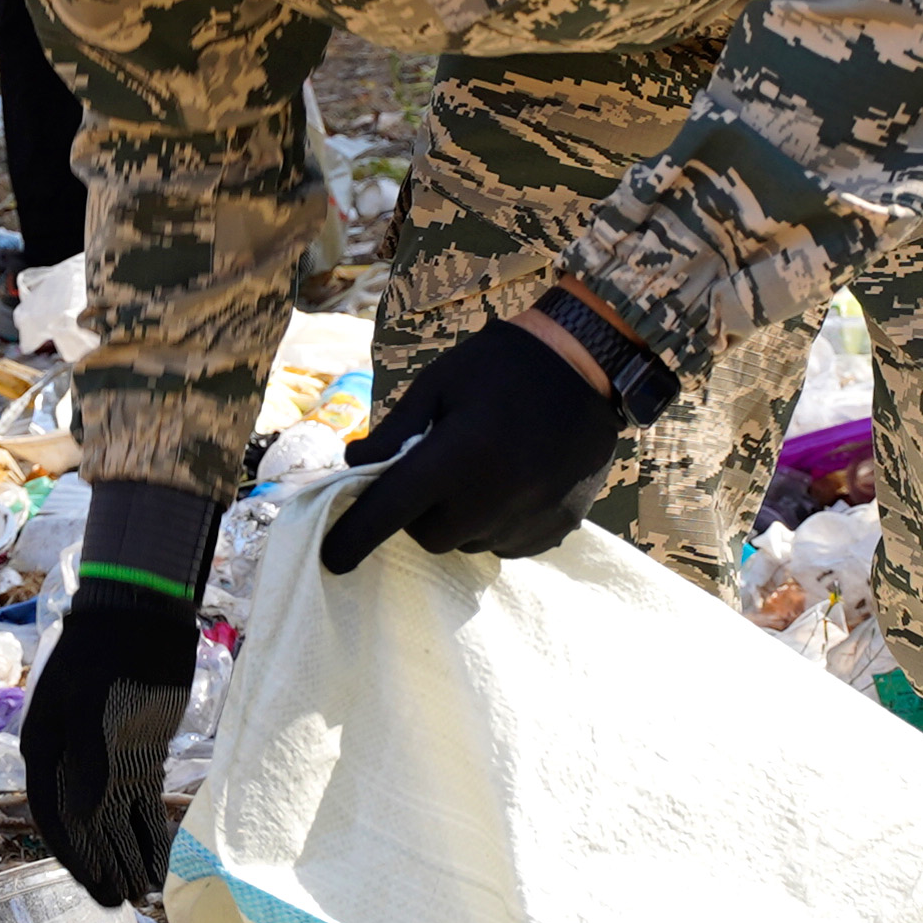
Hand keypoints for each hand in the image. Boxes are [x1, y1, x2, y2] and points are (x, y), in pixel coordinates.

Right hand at [24, 546, 203, 911]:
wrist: (141, 611)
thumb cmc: (106, 654)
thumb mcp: (92, 704)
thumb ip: (91, 761)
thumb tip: (92, 815)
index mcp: (47, 750)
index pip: (55, 816)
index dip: (74, 856)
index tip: (95, 887)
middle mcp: (73, 761)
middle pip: (86, 826)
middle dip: (104, 865)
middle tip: (123, 905)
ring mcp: (109, 757)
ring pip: (117, 819)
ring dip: (128, 854)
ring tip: (143, 895)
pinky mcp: (141, 751)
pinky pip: (143, 801)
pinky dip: (151, 830)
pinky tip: (162, 859)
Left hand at [321, 314, 630, 572]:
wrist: (590, 365)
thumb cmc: (503, 365)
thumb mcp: (439, 382)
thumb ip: (395, 431)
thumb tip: (356, 467)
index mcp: (457, 456)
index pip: (390, 511)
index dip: (354, 538)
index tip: (332, 557)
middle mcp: (493, 497)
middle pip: (430, 537)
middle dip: (418, 515)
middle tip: (432, 476)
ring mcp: (530, 517)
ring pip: (469, 543)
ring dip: (459, 520)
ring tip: (478, 474)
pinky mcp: (558, 526)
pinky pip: (507, 543)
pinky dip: (495, 525)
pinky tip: (508, 485)